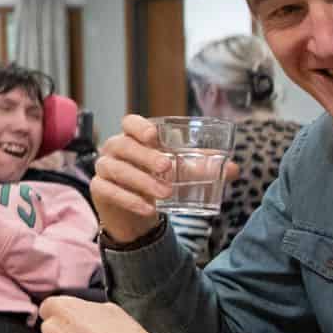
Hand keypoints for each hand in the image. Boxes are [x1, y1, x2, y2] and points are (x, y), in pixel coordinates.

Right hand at [91, 114, 237, 244]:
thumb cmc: (158, 180)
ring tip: (165, 194)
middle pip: (123, 145)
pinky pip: (110, 191)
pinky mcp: (100, 189)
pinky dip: (129, 200)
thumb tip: (233, 169)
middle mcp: (114, 149)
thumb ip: (203, 167)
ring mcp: (104, 168)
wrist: (136, 209)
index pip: (129, 123)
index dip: (139, 127)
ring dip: (141, 181)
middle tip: (167, 168)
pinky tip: (148, 208)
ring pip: (116, 169)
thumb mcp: (181, 171)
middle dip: (145, 156)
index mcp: (134, 137)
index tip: (154, 136)